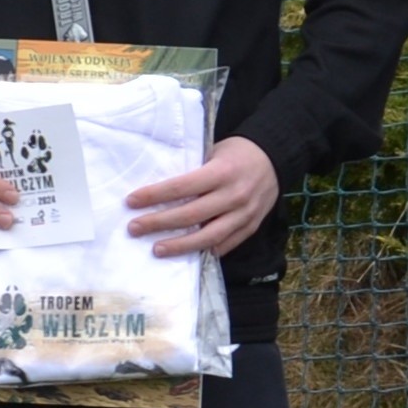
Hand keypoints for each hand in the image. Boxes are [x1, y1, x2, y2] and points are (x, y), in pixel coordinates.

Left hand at [124, 135, 279, 258]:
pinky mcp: (251, 227)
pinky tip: (187, 255)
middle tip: (134, 228)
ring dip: (180, 246)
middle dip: (158, 223)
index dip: (154, 196)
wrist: (276, 158)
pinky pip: (226, 245)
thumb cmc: (237, 153)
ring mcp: (244, 215)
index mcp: (221, 172)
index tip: (131, 201)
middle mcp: (233, 195)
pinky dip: (205, 251)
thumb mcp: (214, 152)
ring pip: (208, 237)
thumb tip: (160, 190)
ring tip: (157, 250)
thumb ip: (194, 171)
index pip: (181, 187)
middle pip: (190, 215)